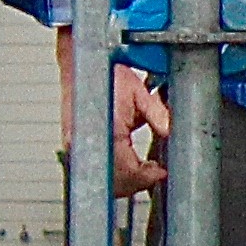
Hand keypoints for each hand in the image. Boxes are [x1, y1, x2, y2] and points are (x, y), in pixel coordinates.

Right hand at [57, 32, 171, 195]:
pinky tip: (127, 163)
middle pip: (116, 182)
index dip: (148, 176)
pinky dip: (114, 171)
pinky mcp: (74, 147)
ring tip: (144, 169)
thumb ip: (158, 114)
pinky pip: (97, 168)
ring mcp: (76, 147)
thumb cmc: (104, 74)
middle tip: (156, 172)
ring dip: (126, 179)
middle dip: (139, 181)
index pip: (128, 171)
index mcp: (104, 132)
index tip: (161, 172)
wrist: (80, 63)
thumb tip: (171, 132)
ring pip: (105, 179)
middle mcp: (85, 144)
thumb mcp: (138, 92)